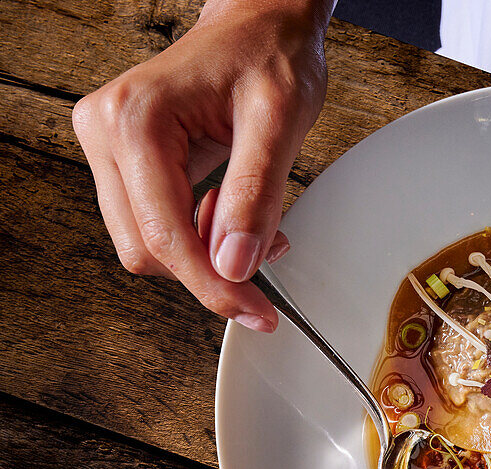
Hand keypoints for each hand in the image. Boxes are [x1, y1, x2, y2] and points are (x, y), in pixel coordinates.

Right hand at [72, 0, 332, 330]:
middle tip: (269, 266)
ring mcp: (108, 147)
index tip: (257, 313)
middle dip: (210, 272)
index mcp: (135, 120)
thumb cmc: (271, 56)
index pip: (164, 237)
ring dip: (207, 257)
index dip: (214, 286)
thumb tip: (235, 267)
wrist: (261, 25)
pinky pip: (157, 225)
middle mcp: (106, 132)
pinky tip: (236, 221)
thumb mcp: (279, 123)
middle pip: (147, 250)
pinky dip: (201, 238)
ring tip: (259, 231)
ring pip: (149, 245)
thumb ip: (256, 197)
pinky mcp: (125, 160)